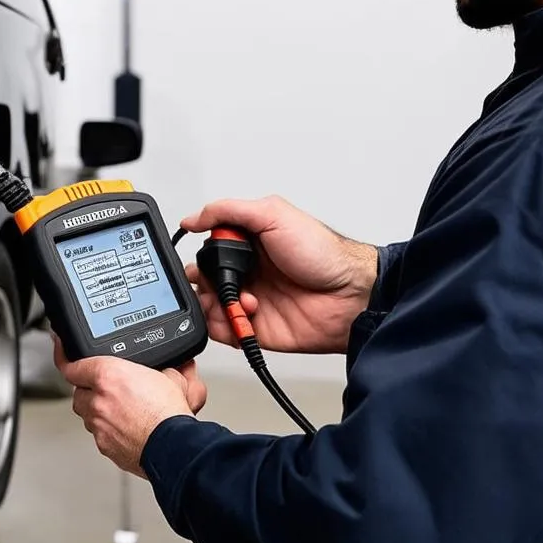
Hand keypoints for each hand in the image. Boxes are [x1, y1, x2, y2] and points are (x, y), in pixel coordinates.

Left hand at [53, 337, 206, 476]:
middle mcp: (97, 400)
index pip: (71, 365)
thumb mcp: (172, 378)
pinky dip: (109, 429)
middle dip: (90, 389)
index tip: (61, 349)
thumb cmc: (170, 416)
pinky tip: (127, 428)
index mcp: (107, 376)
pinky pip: (99, 433)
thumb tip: (177, 366)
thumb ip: (167, 368)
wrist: (174, 448)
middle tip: (108, 387)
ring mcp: (98, 425)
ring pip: (88, 414)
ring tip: (122, 409)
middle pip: (79, 391)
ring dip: (99, 410)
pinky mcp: (104, 445)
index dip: (64, 356)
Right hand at [182, 196, 377, 355]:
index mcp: (248, 242)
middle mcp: (247, 271)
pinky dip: (223, 326)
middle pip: (204, 278)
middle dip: (204, 281)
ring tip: (237, 299)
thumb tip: (193, 218)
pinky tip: (243, 315)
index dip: (202, 254)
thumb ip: (228, 211)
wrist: (349, 296)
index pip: (208, 248)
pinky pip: (223, 331)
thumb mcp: (273, 215)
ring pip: (209, 305)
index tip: (206, 257)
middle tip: (218, 281)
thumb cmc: (322, 254)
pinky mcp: (255, 327)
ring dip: (214, 303)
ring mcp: (250, 299)